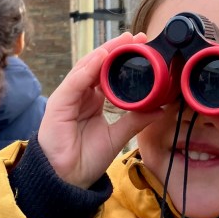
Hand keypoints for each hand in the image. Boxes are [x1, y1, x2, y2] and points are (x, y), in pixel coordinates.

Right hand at [39, 33, 160, 187]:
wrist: (69, 180)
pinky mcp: (59, 104)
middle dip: (115, 49)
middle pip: (97, 65)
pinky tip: (101, 58)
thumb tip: (160, 109)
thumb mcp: (118, 136)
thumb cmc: (87, 159)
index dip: (122, 58)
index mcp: (92, 100)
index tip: (142, 47)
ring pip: (85, 68)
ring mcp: (69, 97)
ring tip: (122, 41)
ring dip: (104, 53)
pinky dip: (87, 69)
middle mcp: (80, 95)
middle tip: (136, 37)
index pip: (107, 72)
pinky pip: (74, 82)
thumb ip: (136, 120)